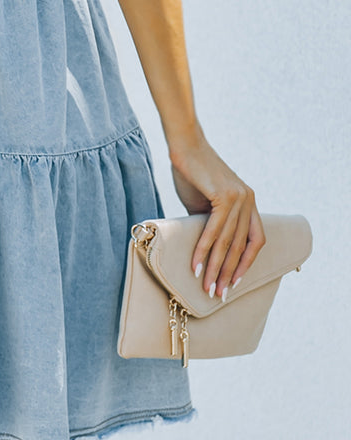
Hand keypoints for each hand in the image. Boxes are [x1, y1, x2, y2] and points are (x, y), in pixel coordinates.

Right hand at [168, 134, 265, 300]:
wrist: (184, 145)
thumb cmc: (191, 171)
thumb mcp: (204, 202)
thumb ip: (211, 222)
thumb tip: (206, 248)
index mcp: (248, 202)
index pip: (255, 240)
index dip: (246, 263)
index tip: (235, 283)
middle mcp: (249, 200)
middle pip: (242, 246)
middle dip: (229, 273)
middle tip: (219, 294)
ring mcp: (240, 197)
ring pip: (228, 242)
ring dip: (217, 268)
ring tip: (207, 287)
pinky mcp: (225, 195)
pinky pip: (215, 230)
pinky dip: (204, 250)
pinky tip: (196, 265)